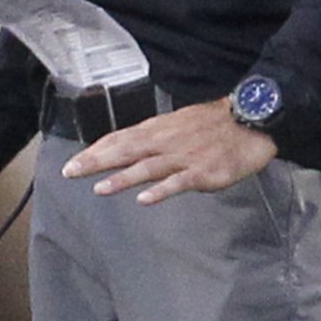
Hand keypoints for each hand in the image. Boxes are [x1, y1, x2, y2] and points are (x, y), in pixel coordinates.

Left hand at [65, 99, 274, 203]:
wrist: (250, 120)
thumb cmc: (212, 125)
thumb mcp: (175, 125)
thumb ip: (151, 139)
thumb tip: (125, 150)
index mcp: (157, 130)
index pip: (119, 139)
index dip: (94, 151)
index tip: (72, 162)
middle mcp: (165, 142)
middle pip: (125, 151)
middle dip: (96, 162)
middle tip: (70, 173)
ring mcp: (183, 157)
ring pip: (147, 167)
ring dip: (122, 178)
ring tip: (100, 188)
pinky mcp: (202, 172)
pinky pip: (178, 182)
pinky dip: (161, 191)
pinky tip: (144, 199)